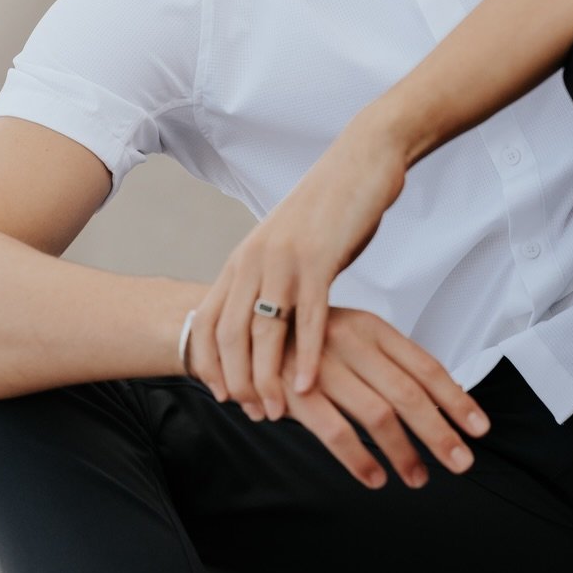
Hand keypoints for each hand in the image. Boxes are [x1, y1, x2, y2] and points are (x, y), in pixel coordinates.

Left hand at [190, 107, 410, 413]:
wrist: (363, 160)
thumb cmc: (332, 209)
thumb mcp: (290, 247)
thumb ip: (274, 281)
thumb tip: (271, 320)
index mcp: (243, 258)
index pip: (209, 320)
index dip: (212, 363)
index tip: (223, 396)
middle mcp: (255, 259)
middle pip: (230, 333)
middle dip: (237, 379)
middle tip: (252, 413)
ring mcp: (285, 259)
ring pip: (263, 331)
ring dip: (266, 377)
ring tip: (275, 411)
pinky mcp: (320, 258)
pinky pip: (308, 316)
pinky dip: (305, 355)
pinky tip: (309, 384)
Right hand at [276, 308, 489, 489]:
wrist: (241, 328)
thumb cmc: (306, 339)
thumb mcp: (351, 335)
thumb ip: (388, 363)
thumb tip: (439, 400)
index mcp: (372, 328)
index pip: (426, 366)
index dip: (456, 399)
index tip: (479, 428)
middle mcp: (352, 342)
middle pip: (409, 393)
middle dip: (440, 432)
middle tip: (462, 462)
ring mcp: (323, 365)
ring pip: (377, 415)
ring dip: (403, 451)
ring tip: (419, 478)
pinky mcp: (294, 391)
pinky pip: (334, 431)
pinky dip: (359, 458)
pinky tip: (375, 477)